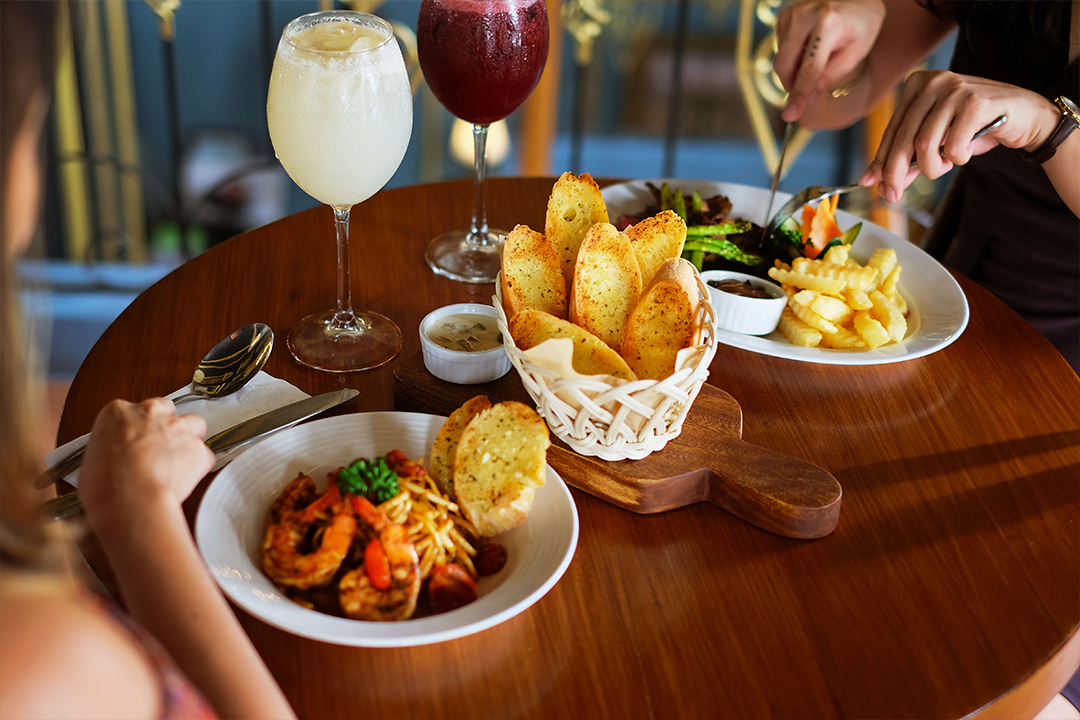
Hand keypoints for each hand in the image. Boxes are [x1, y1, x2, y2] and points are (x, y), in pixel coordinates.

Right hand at [79, 398, 215, 522]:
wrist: (129, 499)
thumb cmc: (103, 484)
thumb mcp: (93, 459)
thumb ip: (112, 448)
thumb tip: (117, 460)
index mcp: (119, 412)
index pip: (136, 410)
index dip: (140, 427)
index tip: (139, 441)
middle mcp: (151, 413)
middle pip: (168, 410)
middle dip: (167, 426)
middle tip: (160, 450)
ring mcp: (178, 428)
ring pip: (195, 425)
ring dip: (189, 441)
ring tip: (178, 464)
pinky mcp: (199, 448)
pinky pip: (205, 457)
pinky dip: (199, 468)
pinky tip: (184, 483)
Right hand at [775, 0, 884, 121]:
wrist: (858, 0)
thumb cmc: (861, 27)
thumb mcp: (855, 54)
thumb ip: (830, 76)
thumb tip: (806, 96)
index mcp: (828, 24)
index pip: (809, 69)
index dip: (800, 95)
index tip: (790, 116)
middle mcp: (805, 15)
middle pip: (784, 65)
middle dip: (792, 85)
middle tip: (807, 93)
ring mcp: (791, 14)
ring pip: (781, 59)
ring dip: (794, 70)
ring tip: (817, 59)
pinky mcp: (784, 16)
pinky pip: (780, 49)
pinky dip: (792, 57)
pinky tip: (809, 48)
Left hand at [857, 70, 1061, 202]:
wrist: (1024, 115)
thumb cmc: (975, 127)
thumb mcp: (936, 141)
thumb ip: (908, 157)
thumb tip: (875, 181)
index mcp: (917, 85)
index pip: (892, 129)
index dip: (880, 161)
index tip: (873, 184)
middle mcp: (933, 82)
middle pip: (903, 138)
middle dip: (895, 173)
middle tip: (894, 194)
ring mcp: (955, 89)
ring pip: (924, 145)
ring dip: (931, 168)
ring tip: (943, 167)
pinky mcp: (975, 102)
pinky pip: (952, 146)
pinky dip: (956, 159)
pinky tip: (964, 154)